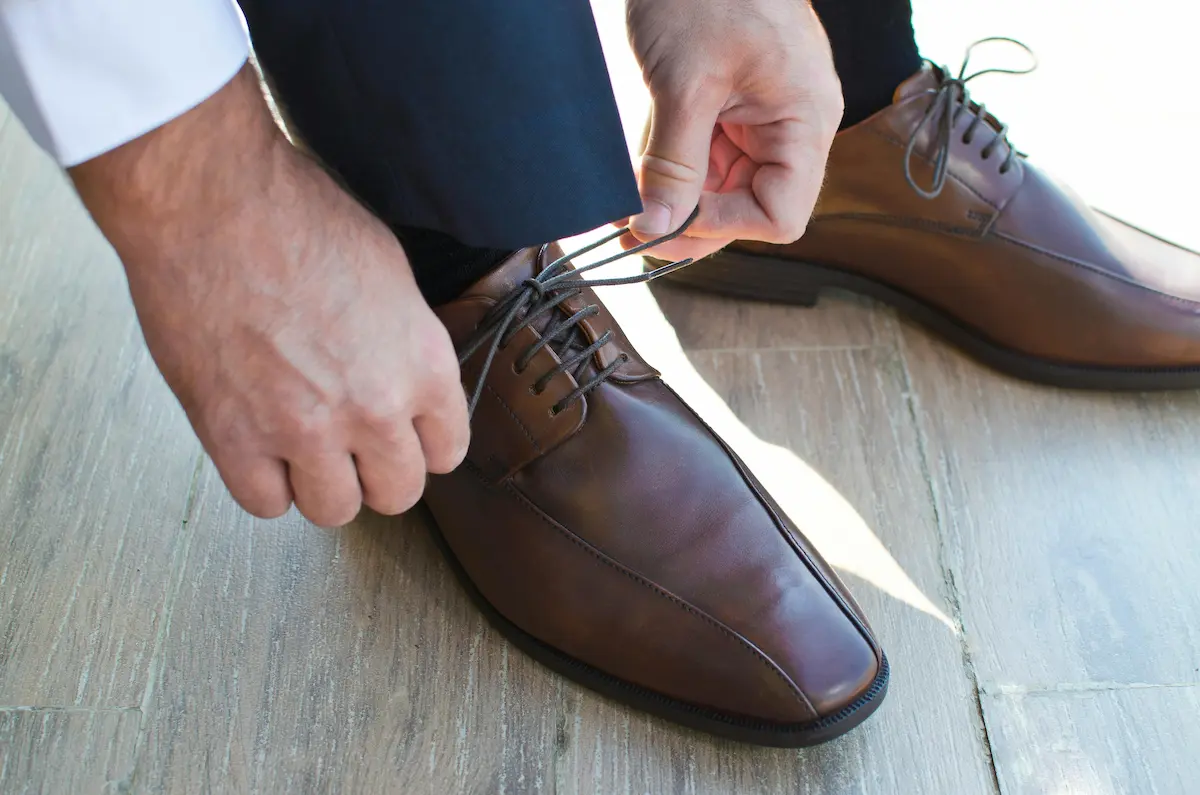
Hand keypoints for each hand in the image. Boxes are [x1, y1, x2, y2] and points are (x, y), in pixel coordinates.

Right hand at [70, 66, 469, 526]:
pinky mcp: (234, 437)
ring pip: (334, 510)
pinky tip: (259, 446)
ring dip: (322, 483)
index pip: (447, 451)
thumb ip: (406, 342)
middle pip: (397, 493)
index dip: (421, 442)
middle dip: (376, 471)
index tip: (401, 433)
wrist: (212, 201)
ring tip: (302, 445)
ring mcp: (304, 429)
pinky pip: (265, 504)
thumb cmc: (298, 215)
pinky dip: (265, 483)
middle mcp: (375, 407)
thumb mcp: (391, 273)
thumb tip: (403, 376)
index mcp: (423, 363)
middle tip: (350, 442)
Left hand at [624, 0, 842, 260]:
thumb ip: (673, 164)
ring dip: (678, 198)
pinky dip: (674, 169)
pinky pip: (709, 156)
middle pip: (750, 206)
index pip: (781, 215)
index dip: (724, 229)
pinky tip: (641, 173)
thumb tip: (656, 227)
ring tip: (630, 203)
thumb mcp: (684, 84)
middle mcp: (792, 125)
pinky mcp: (734, 105)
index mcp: (804, 120)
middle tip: (634, 229)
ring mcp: (763, 115)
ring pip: (724, 186)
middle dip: (693, 220)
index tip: (668, 224)